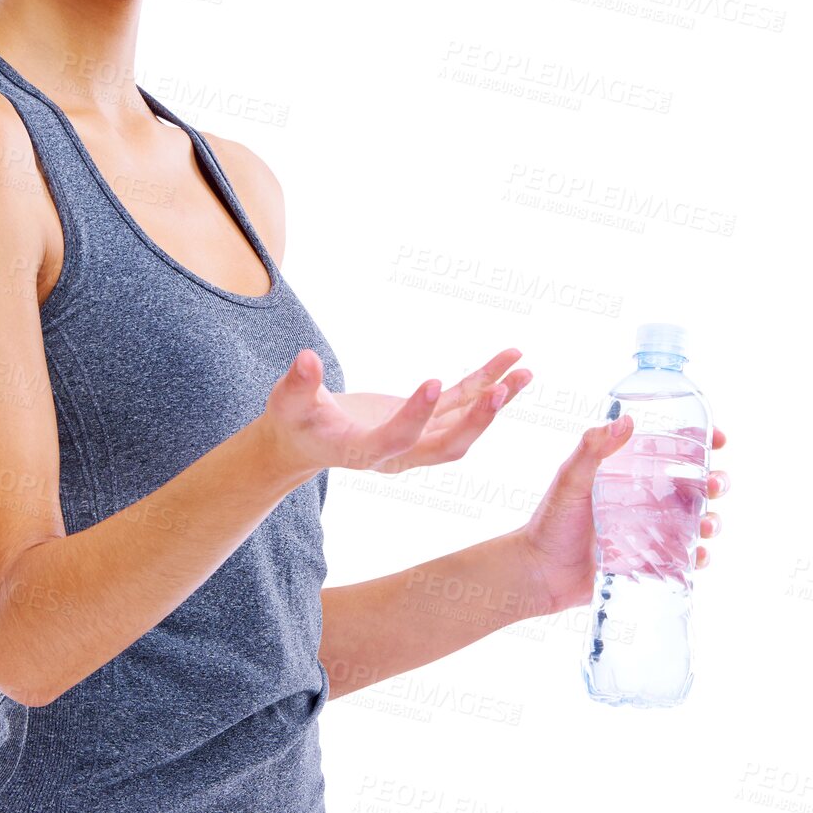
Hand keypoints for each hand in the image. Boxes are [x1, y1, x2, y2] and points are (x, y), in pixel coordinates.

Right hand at [261, 347, 531, 479]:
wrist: (305, 440)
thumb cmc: (294, 421)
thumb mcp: (287, 403)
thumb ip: (298, 384)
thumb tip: (306, 360)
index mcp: (366, 451)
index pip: (399, 438)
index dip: (417, 414)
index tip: (436, 381)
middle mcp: (400, 452)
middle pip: (447, 445)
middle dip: (477, 422)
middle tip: (500, 392)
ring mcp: (417, 437)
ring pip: (464, 423)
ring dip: (495, 400)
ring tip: (525, 371)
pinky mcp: (426, 418)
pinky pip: (463, 401)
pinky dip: (486, 382)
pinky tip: (511, 360)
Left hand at [519, 416, 729, 614]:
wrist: (538, 572)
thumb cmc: (550, 522)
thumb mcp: (570, 480)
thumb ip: (592, 450)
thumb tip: (626, 421)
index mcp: (631, 474)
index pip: (673, 450)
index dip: (702, 442)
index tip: (718, 439)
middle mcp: (647, 500)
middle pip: (696, 485)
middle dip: (716, 481)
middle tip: (716, 483)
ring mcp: (651, 532)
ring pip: (697, 522)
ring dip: (713, 520)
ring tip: (708, 523)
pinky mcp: (651, 562)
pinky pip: (685, 559)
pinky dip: (698, 556)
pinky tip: (698, 555)